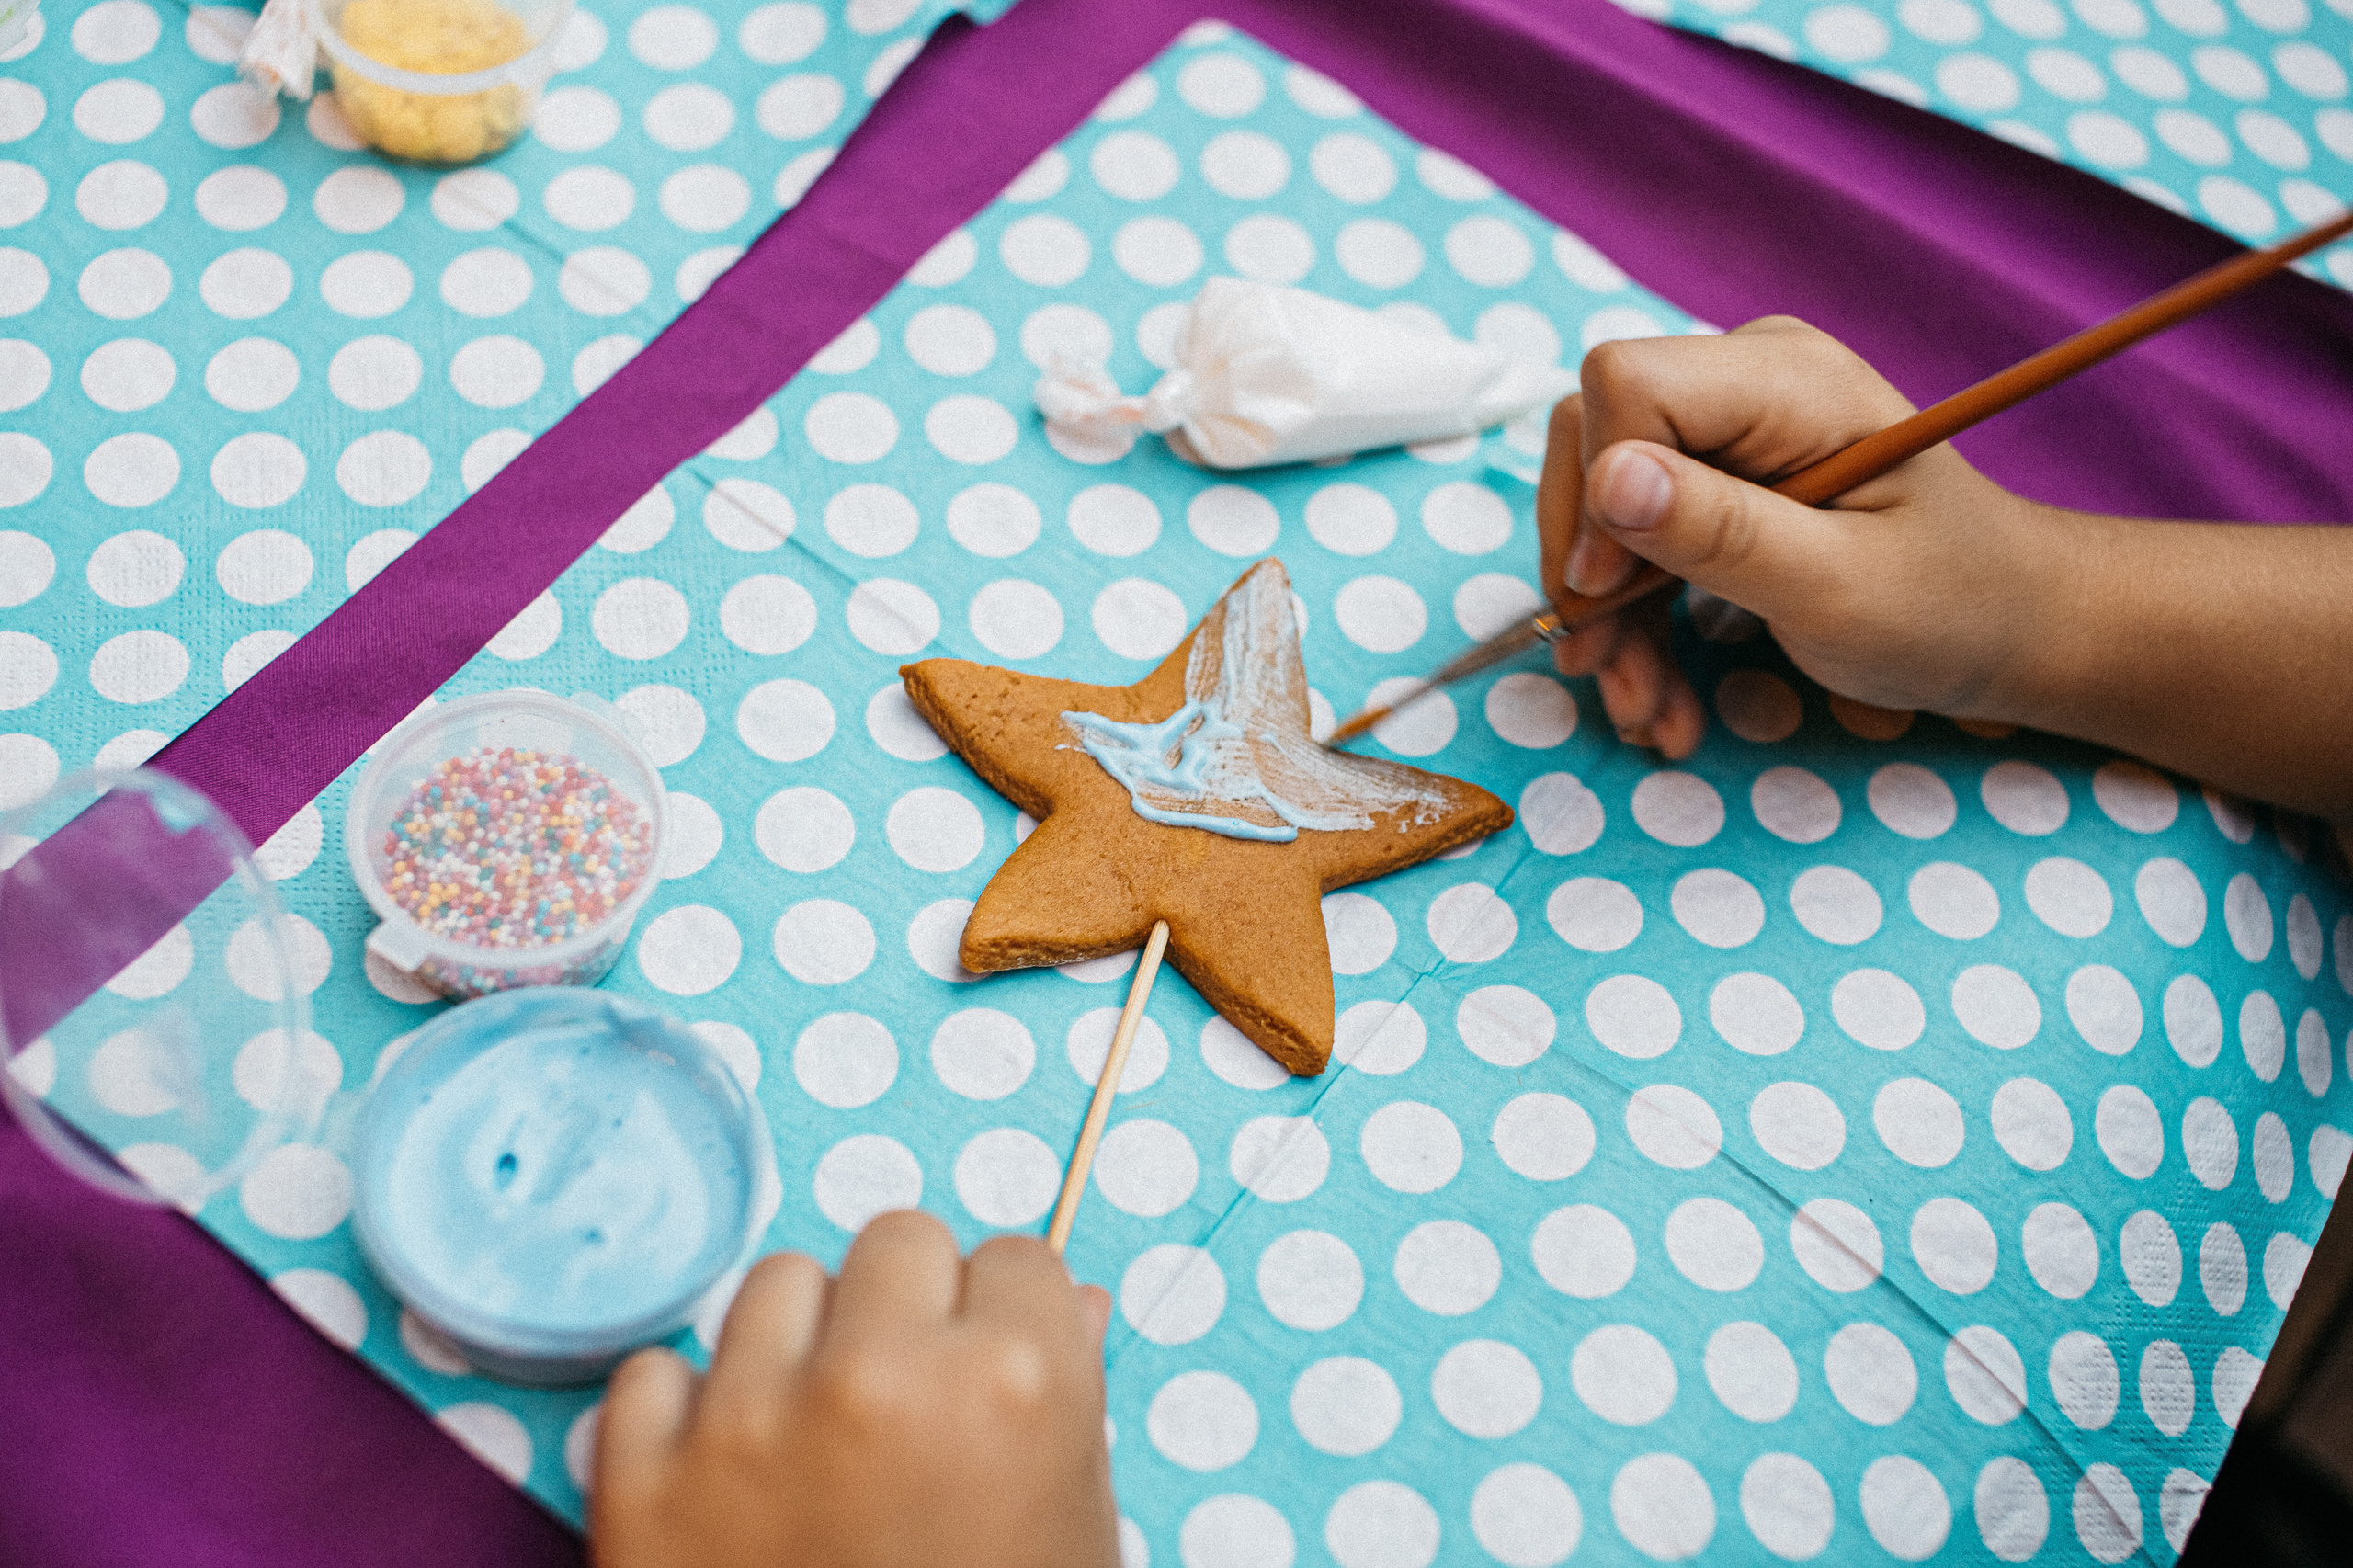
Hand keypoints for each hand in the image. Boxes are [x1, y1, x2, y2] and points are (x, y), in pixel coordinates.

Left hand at [590, 1211, 1118, 1567]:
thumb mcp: (1074, 1536)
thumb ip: (1069, 1404)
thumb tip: (1069, 1305)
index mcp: (1016, 1382)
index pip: (1016, 1259)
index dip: (1004, 1321)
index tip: (988, 1371)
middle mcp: (880, 1376)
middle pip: (895, 1241)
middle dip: (905, 1311)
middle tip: (903, 1398)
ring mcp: (750, 1422)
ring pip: (774, 1284)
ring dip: (797, 1345)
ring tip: (811, 1438)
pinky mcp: (641, 1478)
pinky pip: (654, 1372)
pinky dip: (683, 1417)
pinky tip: (726, 1478)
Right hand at [1537, 317, 2042, 752]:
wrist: (2009, 627)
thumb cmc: (1949, 605)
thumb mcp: (1836, 586)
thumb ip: (1720, 531)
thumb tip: (1607, 479)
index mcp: (1787, 380)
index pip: (1626, 386)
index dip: (1597, 487)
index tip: (1609, 593)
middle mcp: (1747, 380)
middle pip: (1593, 442)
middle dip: (1588, 571)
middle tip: (1604, 673)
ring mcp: (1731, 428)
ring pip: (1602, 501)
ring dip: (1607, 618)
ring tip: (1647, 712)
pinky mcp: (1720, 477)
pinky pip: (1635, 535)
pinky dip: (1635, 621)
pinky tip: (1659, 693)